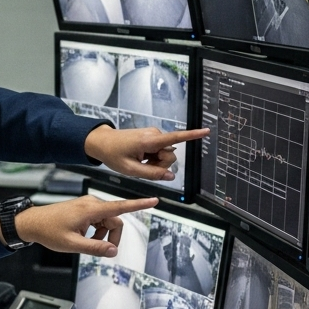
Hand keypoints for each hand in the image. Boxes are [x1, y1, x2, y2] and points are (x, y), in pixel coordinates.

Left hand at [12, 194, 157, 256]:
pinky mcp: (84, 208)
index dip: (139, 205)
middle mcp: (91, 204)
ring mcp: (88, 205)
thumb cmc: (48, 231)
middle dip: (112, 236)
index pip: (120, 207)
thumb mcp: (73, 244)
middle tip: (102, 249)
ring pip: (107, 221)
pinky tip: (84, 237)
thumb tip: (113, 251)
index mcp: (90, 210)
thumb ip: (95, 248)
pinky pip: (99, 219)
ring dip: (103, 234)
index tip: (154, 200)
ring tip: (87, 243)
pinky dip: (97, 230)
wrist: (32, 223)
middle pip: (115, 220)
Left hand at [83, 124, 207, 181]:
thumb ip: (152, 174)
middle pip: (170, 155)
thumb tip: (171, 176)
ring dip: (155, 162)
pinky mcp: (152, 137)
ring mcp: (154, 135)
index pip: (175, 138)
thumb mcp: (131, 170)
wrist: (102, 142)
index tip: (207, 131)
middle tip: (142, 165)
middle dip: (161, 164)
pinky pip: (159, 151)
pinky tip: (140, 157)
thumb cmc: (113, 155)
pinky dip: (152, 158)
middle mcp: (154, 135)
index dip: (192, 135)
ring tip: (139, 160)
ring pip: (165, 154)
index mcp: (149, 141)